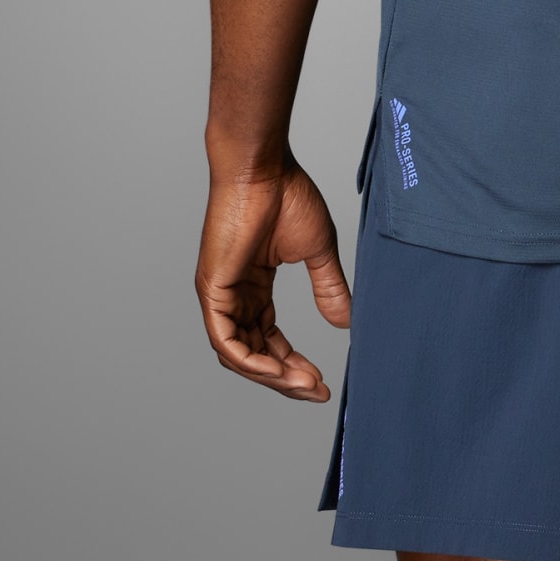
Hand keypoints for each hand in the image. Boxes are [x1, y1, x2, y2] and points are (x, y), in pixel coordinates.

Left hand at [196, 159, 351, 399]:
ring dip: (271, 376)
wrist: (264, 168)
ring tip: (304, 385)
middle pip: (254, 354)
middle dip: (285, 378)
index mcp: (254, 286)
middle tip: (316, 392)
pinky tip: (277, 372)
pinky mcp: (212, 291)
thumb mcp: (317, 250)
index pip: (268, 339)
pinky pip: (226, 342)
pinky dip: (251, 362)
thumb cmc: (287, 195)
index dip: (293, 364)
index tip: (320, 382)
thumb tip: (347, 323)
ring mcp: (221, 295)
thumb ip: (329, 287)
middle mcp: (234, 296)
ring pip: (239, 355)